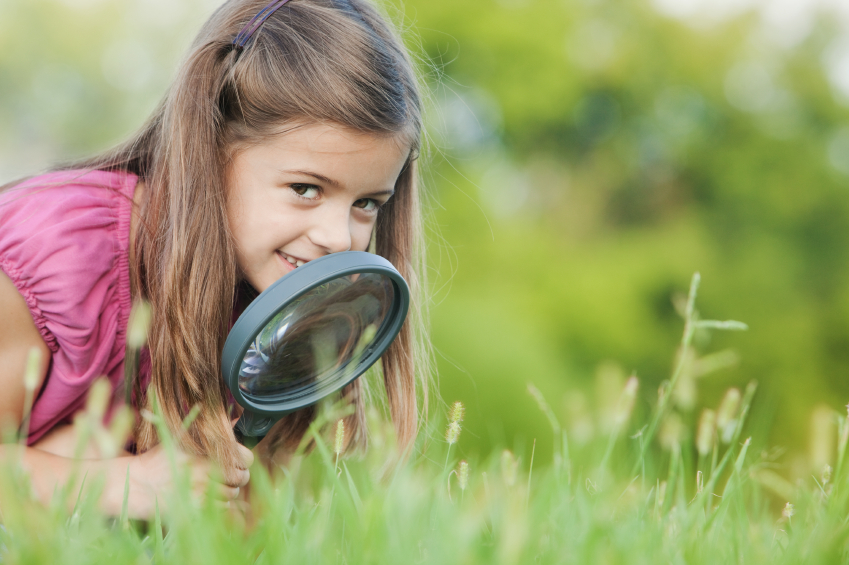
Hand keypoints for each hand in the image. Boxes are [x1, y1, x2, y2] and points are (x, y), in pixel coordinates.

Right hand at [105, 443, 251, 519]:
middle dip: (238, 477)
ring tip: (214, 486)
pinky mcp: (195, 508)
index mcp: (206, 451)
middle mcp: (207, 470)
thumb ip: (209, 431)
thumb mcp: (181, 436)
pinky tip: (206, 498)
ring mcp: (201, 490)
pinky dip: (218, 505)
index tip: (238, 461)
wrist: (136, 484)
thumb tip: (236, 420)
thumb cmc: (160, 459)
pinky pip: (221, 509)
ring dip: (227, 492)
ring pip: (232, 494)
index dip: (244, 460)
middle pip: (242, 478)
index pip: (245, 457)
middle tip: (228, 476)